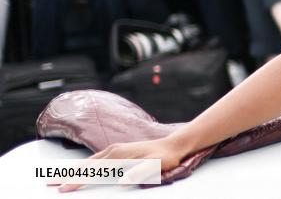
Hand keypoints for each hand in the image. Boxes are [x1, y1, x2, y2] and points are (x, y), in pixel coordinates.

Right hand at [57, 136, 188, 192]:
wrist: (174, 146)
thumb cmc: (165, 158)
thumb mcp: (155, 166)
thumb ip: (140, 173)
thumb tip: (124, 180)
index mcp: (119, 155)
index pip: (93, 170)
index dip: (78, 180)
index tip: (64, 188)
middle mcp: (114, 150)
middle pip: (87, 165)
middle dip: (69, 175)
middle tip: (51, 184)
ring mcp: (116, 149)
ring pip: (90, 161)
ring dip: (75, 170)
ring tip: (61, 178)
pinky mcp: (119, 151)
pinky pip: (98, 159)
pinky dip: (87, 165)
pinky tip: (83, 170)